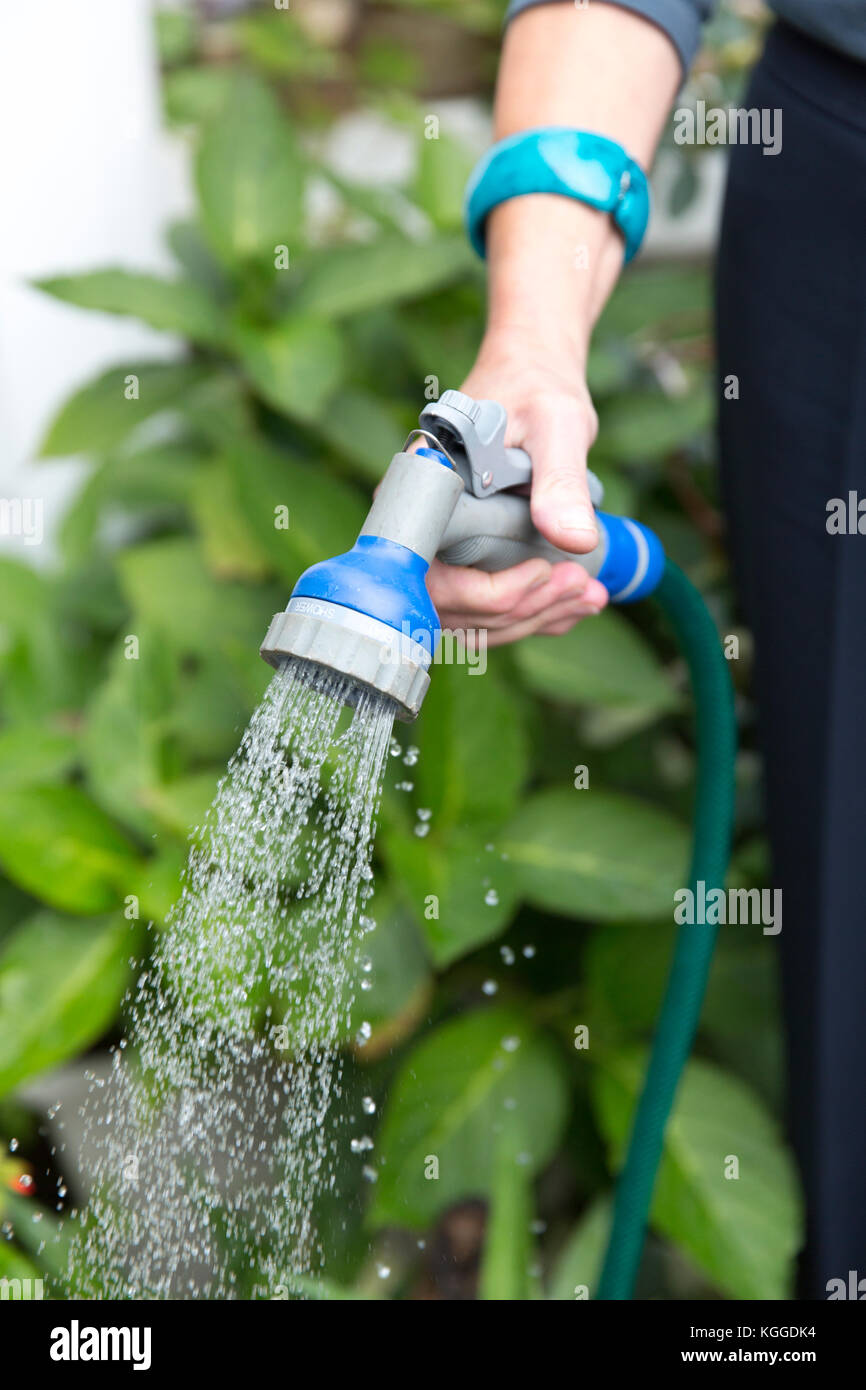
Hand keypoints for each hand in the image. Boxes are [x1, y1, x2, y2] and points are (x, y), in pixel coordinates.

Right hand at [426, 333, 608, 647]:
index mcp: (422, 492)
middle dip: (525, 610)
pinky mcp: (462, 557)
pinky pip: (486, 609)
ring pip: (472, 619)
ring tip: (589, 596)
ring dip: (534, 618)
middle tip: (584, 587)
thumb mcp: (556, 424)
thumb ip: (561, 478)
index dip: (491, 594)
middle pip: (455, 610)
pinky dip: (532, 614)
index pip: (436, 580)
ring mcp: (437, 547)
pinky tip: (573, 602)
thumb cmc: (536, 385)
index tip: (547, 571)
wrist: (531, 373)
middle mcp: (418, 527)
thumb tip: (575, 540)